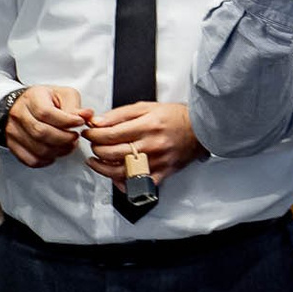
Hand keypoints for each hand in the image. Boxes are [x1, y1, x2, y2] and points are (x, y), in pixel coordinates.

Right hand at [3, 86, 92, 166]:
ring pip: (37, 148)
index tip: (80, 122)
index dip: (66, 121)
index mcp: (33, 97)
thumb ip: (75, 106)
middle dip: (64, 138)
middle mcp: (19, 114)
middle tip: (75, 137)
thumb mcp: (64, 95)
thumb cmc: (46, 100)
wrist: (23, 105)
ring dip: (59, 150)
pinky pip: (30, 159)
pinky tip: (55, 152)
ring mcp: (13, 131)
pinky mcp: (12, 145)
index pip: (46, 112)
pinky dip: (47, 160)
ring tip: (68, 144)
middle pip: (41, 132)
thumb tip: (87, 115)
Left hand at [84, 103, 203, 185]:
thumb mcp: (147, 107)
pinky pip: (138, 184)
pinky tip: (116, 176)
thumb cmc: (176, 117)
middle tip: (94, 145)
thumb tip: (97, 122)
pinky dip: (123, 183)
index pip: (110, 134)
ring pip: (120, 171)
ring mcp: (157, 161)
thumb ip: (120, 114)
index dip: (94, 134)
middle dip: (96, 149)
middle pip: (111, 153)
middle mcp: (152, 145)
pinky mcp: (162, 173)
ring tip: (96, 161)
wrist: (202, 128)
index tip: (90, 133)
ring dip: (102, 168)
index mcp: (147, 126)